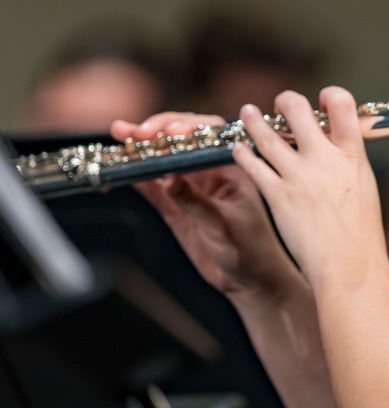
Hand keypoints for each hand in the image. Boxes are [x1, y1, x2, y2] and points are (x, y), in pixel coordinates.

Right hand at [111, 112, 301, 299]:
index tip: (167, 131)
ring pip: (163, 160)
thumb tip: (170, 180)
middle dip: (157, 132)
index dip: (186, 127)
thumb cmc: (251, 249)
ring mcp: (191, 187)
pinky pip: (153, 185)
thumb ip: (196, 203)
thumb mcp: (225, 225)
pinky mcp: (175, 206)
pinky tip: (122, 167)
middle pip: (180, 141)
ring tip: (120, 136)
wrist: (249, 279)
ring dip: (141, 148)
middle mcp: (210, 171)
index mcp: (232, 167)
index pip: (208, 136)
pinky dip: (137, 175)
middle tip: (133, 132)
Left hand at [231, 87, 388, 293]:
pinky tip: (238, 148)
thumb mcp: (364, 184)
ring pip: (267, 135)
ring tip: (247, 112)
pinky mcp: (278, 195)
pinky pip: (252, 165)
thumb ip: (348, 159)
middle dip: (285, 101)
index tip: (321, 102)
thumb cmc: (361, 230)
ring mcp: (298, 176)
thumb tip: (338, 142)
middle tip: (280, 105)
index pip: (341, 103)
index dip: (329, 95)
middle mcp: (324, 159)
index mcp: (352, 154)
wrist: (349, 264)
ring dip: (254, 120)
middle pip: (297, 110)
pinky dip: (243, 153)